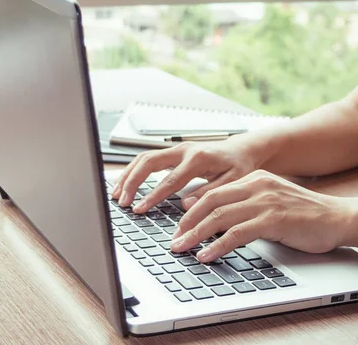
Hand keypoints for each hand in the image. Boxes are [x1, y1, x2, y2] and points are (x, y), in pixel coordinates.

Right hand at [111, 137, 259, 212]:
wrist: (241, 150)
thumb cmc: (239, 167)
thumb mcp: (233, 182)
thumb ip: (209, 193)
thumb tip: (186, 204)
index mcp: (198, 158)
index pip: (169, 180)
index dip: (152, 196)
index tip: (139, 209)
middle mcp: (184, 150)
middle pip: (149, 162)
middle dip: (132, 182)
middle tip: (122, 201)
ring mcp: (176, 149)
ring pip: (144, 158)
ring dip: (128, 175)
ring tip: (116, 193)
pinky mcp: (172, 152)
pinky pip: (147, 158)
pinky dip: (133, 170)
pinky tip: (125, 183)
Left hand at [170, 170, 353, 262]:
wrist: (340, 217)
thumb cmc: (305, 214)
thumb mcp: (270, 203)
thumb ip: (245, 207)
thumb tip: (215, 222)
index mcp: (254, 179)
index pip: (213, 192)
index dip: (191, 210)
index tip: (178, 226)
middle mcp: (257, 186)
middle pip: (210, 202)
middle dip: (187, 222)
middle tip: (173, 239)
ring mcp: (265, 201)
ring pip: (219, 217)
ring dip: (195, 235)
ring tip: (181, 248)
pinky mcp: (273, 219)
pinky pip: (237, 233)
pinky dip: (217, 245)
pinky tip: (206, 255)